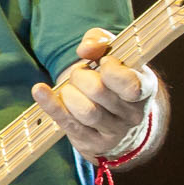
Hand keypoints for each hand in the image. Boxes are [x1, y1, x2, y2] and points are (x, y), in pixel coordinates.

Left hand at [32, 29, 156, 159]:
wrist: (115, 119)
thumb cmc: (112, 78)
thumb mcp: (113, 54)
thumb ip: (100, 41)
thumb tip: (85, 49)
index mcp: (144, 89)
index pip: (130, 84)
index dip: (110, 70)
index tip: (102, 62)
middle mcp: (133, 114)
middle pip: (99, 92)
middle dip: (80, 77)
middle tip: (79, 74)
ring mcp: (115, 132)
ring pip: (86, 111)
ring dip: (69, 93)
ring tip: (70, 89)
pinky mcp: (93, 143)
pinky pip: (68, 124)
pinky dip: (51, 105)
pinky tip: (39, 90)